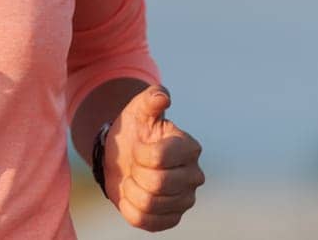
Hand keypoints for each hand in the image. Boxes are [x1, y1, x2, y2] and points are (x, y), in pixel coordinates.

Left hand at [101, 86, 202, 230]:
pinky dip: (130, 208)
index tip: (137, 145)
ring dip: (130, 190)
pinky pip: (145, 221)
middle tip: (134, 164)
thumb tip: (162, 97)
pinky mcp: (172, 218)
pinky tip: (132, 195)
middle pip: (156, 184)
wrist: (124, 157)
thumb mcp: (139, 110)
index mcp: (189, 148)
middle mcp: (194, 176)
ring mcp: (185, 200)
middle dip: (135, 173)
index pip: (159, 158)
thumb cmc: (135, 131)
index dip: (139, 153)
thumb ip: (150, 98)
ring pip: (149, 204)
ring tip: (133, 178)